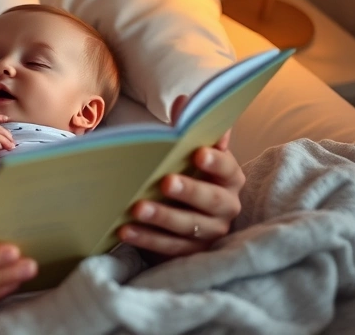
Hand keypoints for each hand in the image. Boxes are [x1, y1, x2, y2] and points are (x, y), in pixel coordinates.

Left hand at [118, 95, 245, 257]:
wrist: (180, 217)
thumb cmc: (185, 175)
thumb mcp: (186, 154)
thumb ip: (187, 130)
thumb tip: (184, 101)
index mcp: (229, 179)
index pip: (228, 169)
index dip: (216, 161)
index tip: (198, 152)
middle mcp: (226, 207)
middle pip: (211, 201)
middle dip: (189, 191)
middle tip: (165, 182)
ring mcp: (209, 233)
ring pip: (188, 227)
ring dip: (162, 217)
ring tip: (136, 208)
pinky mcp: (191, 253)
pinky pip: (170, 248)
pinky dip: (147, 239)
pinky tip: (125, 230)